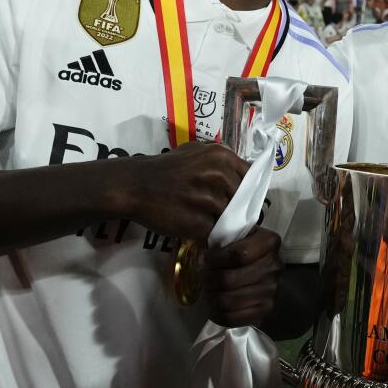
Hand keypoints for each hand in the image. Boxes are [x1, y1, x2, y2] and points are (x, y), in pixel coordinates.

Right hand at [110, 142, 249, 241]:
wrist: (135, 185)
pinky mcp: (198, 223)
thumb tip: (248, 174)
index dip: (248, 192)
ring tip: (211, 224)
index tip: (241, 200)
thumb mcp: (197, 152)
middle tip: (225, 215)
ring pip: (231, 218)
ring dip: (225, 225)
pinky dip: (212, 236)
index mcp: (222, 157)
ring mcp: (208, 200)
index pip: (252, 179)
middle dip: (238, 210)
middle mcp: (218, 175)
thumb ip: (222, 160)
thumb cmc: (167, 169)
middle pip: (244, 201)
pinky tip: (202, 232)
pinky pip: (216, 233)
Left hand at [202, 227, 283, 327]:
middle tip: (202, 276)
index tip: (204, 258)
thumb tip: (197, 234)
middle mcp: (274, 266)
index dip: (214, 258)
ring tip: (208, 289)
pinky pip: (232, 318)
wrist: (268, 273)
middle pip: (229, 280)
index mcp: (269, 242)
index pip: (238, 254)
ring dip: (210, 296)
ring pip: (227, 300)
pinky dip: (216, 313)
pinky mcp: (265, 309)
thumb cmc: (248, 251)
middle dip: (208, 279)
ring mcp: (271, 290)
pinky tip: (213, 305)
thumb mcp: (240, 235)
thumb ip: (223, 233)